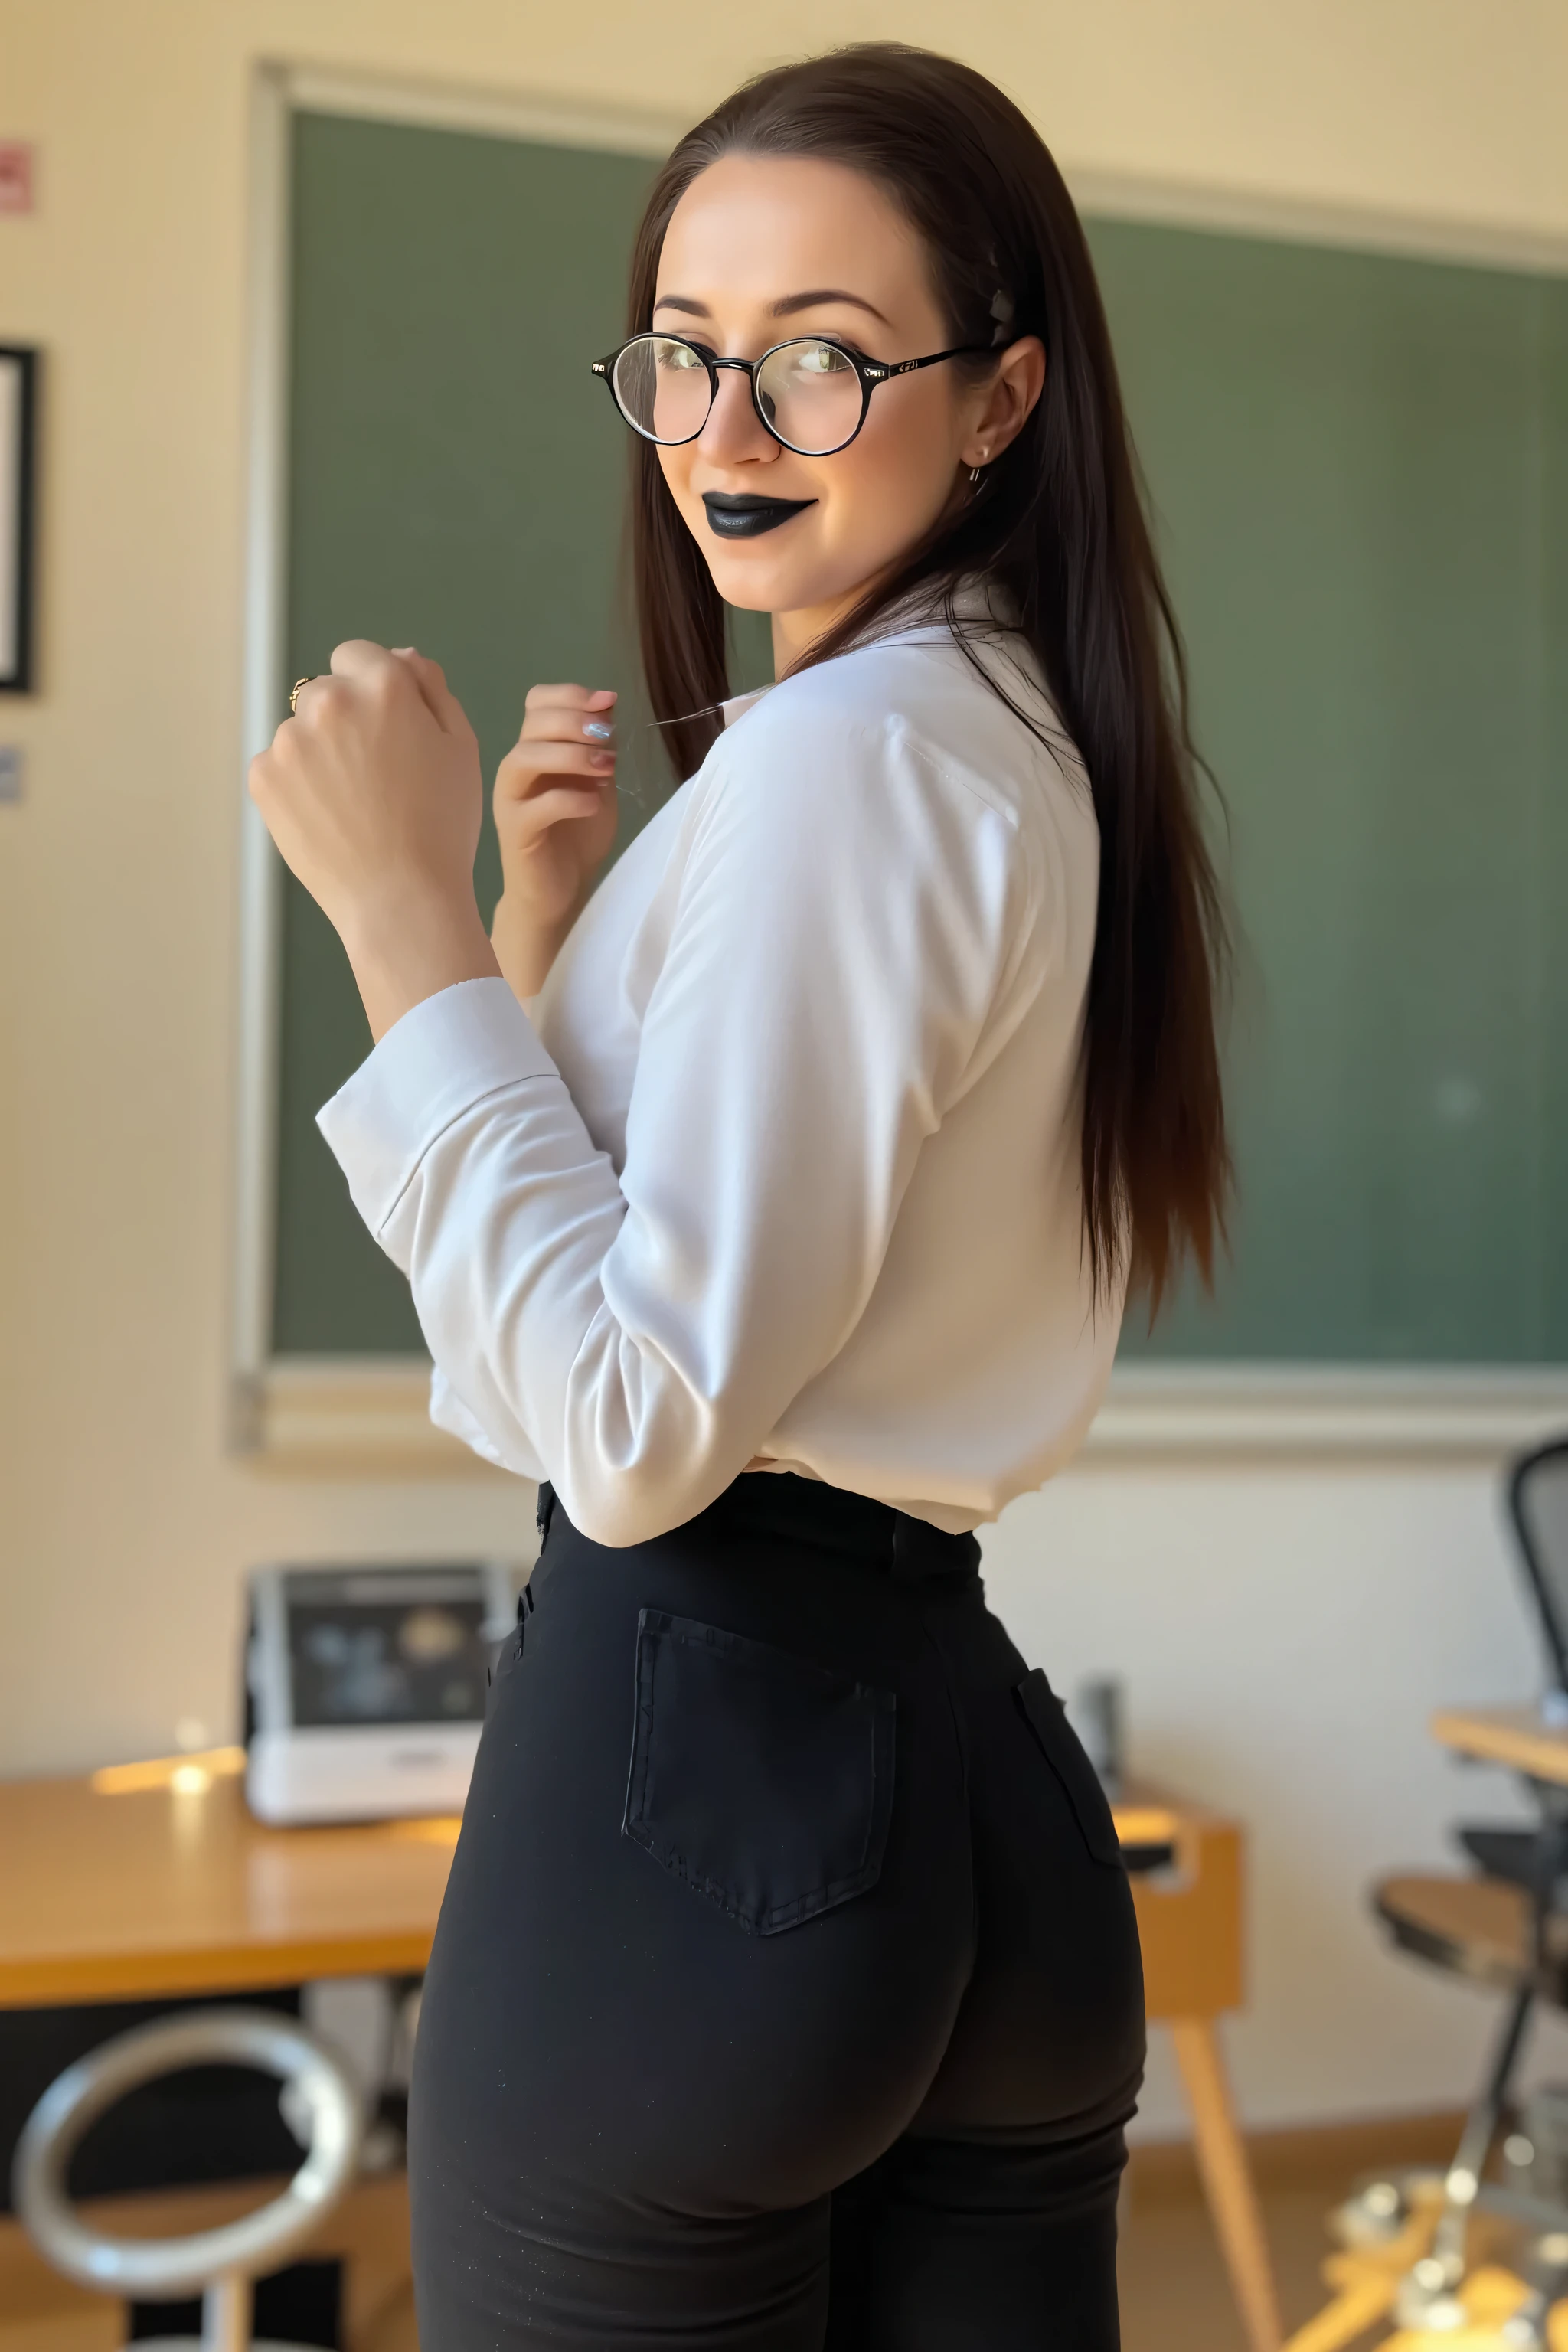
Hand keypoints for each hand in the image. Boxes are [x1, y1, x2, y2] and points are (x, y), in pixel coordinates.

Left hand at [248, 641, 497, 1040]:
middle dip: (345, 721)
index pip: (358, 655)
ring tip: (353, 806)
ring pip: (301, 731)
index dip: (374, 691)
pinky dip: (298, 787)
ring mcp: (289, 740)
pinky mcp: (263, 777)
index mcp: (383, 685)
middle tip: (376, 779)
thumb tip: (401, 655)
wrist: (401, 900)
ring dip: (320, 755)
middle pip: (326, 692)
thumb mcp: (460, 748)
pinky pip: (279, 766)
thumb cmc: (442, 828)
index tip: (386, 732)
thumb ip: (432, 689)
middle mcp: (328, 701)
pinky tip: (329, 819)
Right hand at [490, 684, 618, 999]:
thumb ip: (599, 748)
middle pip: (532, 722)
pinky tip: (594, 803)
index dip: (571, 695)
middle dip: (575, 722)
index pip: (537, 702)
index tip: (607, 702)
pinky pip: (536, 806)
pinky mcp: (515, 832)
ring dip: (570, 755)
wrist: (561, 892)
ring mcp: (511, 799)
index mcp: (536, 750)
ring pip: (525, 757)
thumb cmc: (577, 838)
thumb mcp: (597, 783)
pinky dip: (569, 798)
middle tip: (609, 741)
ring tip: (606, 768)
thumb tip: (607, 704)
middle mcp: (517, 769)